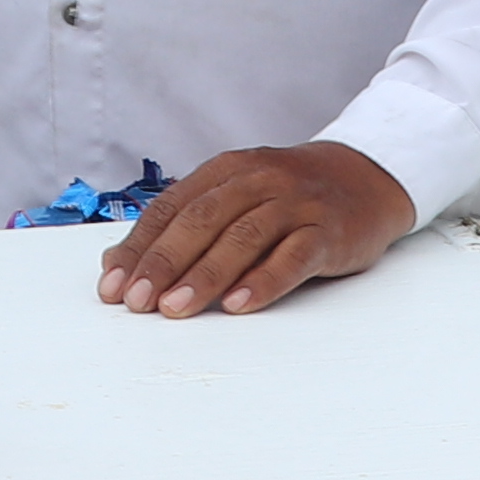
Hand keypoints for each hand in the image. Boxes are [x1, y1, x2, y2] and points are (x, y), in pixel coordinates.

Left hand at [97, 141, 416, 317]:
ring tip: (175, 308)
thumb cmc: (288, 196)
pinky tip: (238, 305)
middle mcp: (258, 180)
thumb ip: (182, 226)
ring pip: (243, 238)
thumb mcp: (235, 198)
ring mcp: (295, 204)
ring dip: (205, 275)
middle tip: (138, 301)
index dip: (139, 247)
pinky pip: (293, 256)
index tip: (113, 285)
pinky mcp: (328, 231)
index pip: (171, 208)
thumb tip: (119, 264)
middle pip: (202, 220)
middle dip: (164, 262)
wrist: (367, 177)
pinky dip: (264, 281)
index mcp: (227, 171)